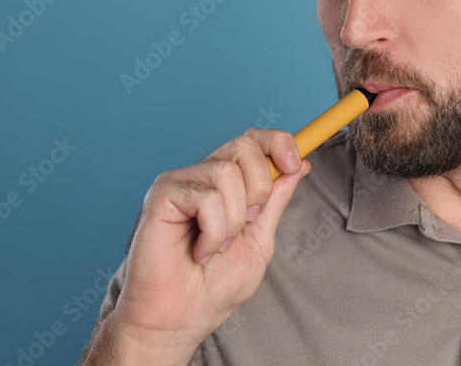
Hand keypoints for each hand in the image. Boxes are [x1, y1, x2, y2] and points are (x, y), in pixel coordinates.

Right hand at [105, 128, 310, 356]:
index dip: (278, 143)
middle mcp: (201, 176)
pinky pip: (206, 196)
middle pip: (244, 145)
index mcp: (225, 183)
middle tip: (248, 224)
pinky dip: (214, 232)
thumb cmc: (212, 287)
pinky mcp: (161, 196)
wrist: (179, 320)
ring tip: (217, 247)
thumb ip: (275, 202)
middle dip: (260, 188)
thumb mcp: (259, 240)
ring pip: (226, 173)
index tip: (295, 165)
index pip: (253, 140)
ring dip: (234, 221)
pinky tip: (200, 251)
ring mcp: (179, 183)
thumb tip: (300, 166)